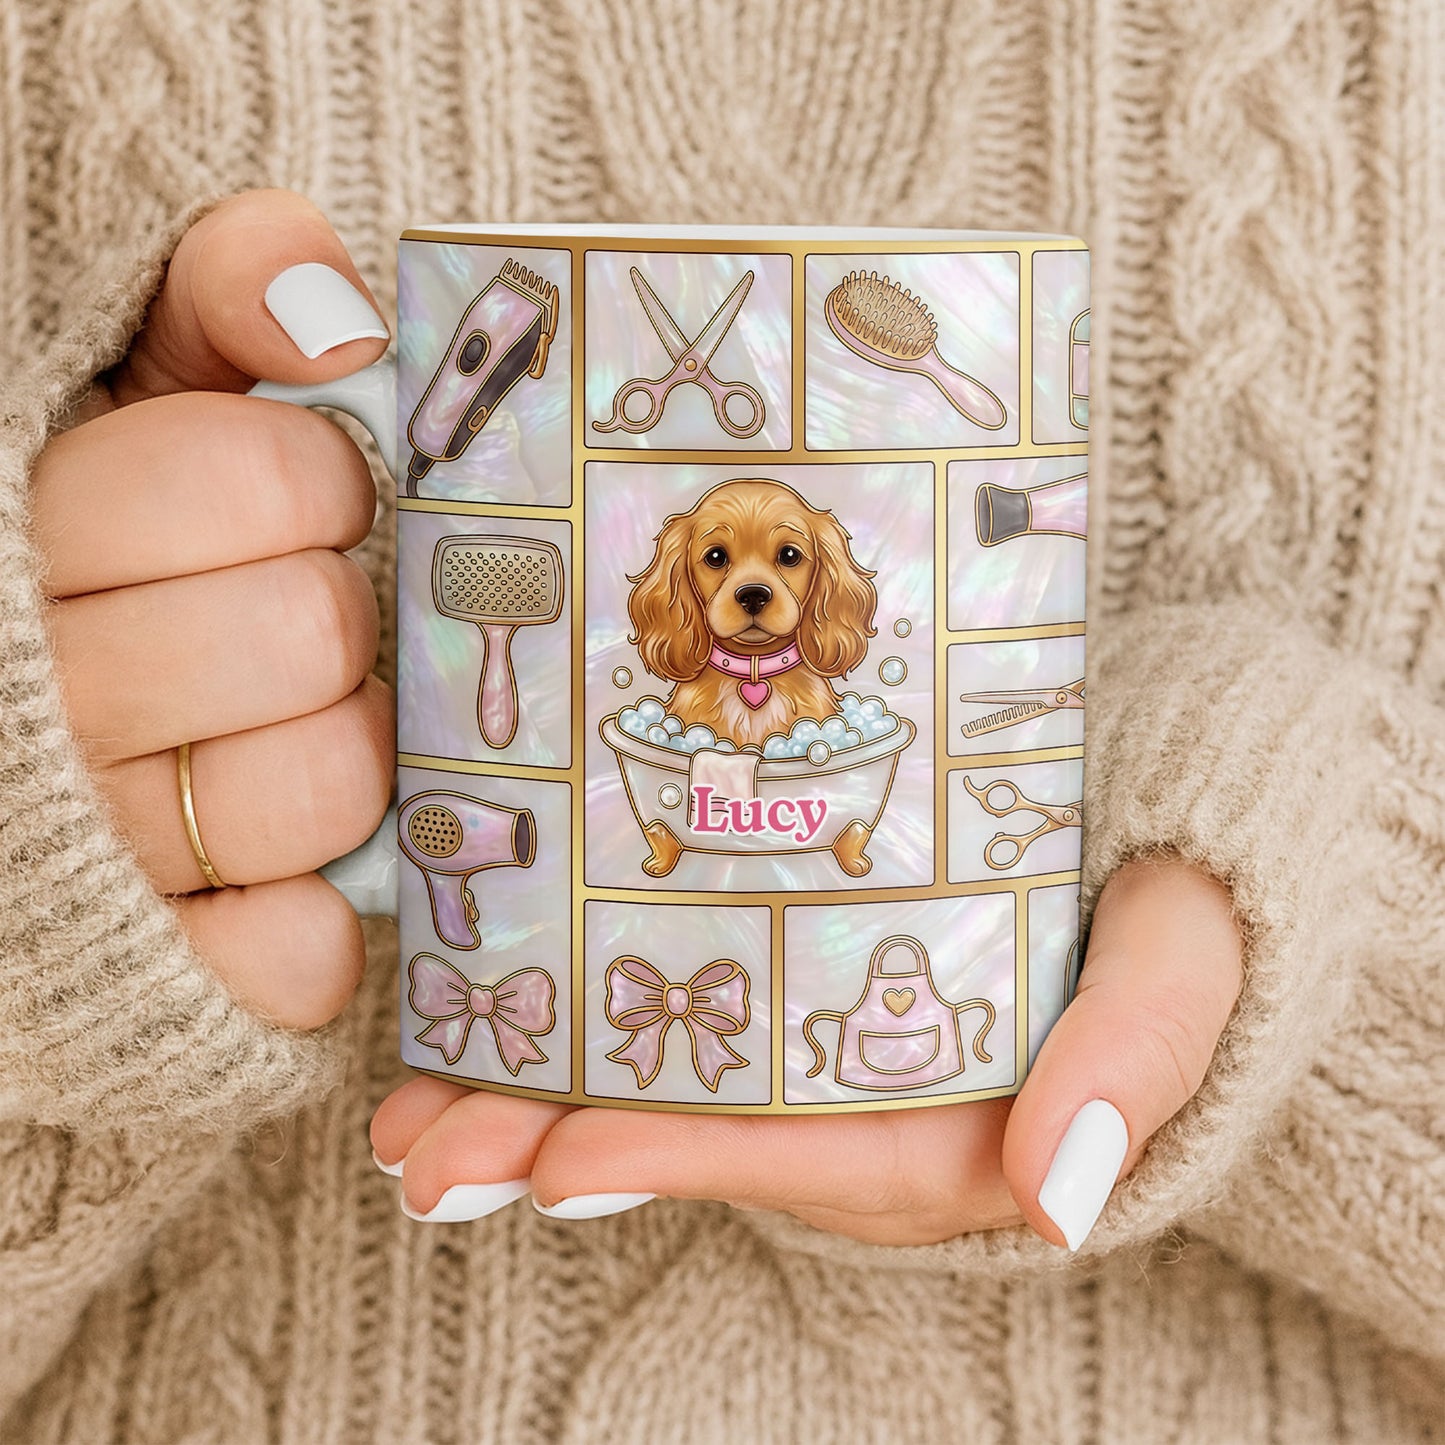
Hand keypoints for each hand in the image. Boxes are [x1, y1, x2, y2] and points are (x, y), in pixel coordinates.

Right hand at [32, 188, 393, 1028]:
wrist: (16, 718)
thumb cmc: (97, 536)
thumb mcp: (137, 375)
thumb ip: (218, 295)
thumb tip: (337, 318)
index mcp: (37, 526)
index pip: (261, 480)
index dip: (316, 480)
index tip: (300, 498)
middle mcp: (43, 696)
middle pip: (309, 633)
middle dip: (335, 614)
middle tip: (301, 619)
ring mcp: (94, 844)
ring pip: (327, 787)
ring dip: (343, 750)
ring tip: (289, 727)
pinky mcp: (157, 969)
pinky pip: (290, 958)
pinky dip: (309, 925)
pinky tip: (283, 877)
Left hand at [372, 856, 1242, 1246]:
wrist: (1173, 829)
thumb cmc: (1187, 892)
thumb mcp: (1184, 964)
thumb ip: (1136, 1060)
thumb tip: (1063, 1193)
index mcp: (966, 1124)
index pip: (809, 1155)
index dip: (680, 1159)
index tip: (559, 1162)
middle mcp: (879, 1097)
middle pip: (708, 1134)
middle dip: (560, 1144)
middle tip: (425, 1151)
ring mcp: (834, 1037)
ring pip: (677, 1079)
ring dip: (540, 1094)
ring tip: (412, 1102)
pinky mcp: (806, 972)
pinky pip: (693, 1007)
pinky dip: (593, 1014)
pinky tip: (496, 1005)